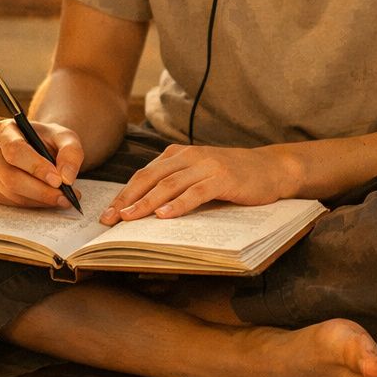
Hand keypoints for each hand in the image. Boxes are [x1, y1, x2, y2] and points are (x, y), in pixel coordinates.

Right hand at [0, 118, 83, 208]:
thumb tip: (66, 178)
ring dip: (41, 199)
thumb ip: (71, 152)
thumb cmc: (51, 140)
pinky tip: (50, 199)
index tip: (58, 180)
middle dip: (41, 190)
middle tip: (65, 196)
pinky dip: (36, 204)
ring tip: (65, 197)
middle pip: (10, 176)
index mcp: (4, 130)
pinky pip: (14, 203)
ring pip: (12, 193)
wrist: (42, 149)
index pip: (15, 150)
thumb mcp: (66, 138)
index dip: (36, 167)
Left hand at [101, 144, 297, 223]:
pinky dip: (179, 204)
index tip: (106, 215)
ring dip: (147, 203)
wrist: (270, 168)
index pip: (143, 175)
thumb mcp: (198, 175)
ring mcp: (206, 166)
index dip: (123, 195)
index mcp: (178, 156)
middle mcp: (188, 156)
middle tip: (110, 220)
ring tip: (130, 218)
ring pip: (169, 184)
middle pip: (150, 178)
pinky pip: (196, 192)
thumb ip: (174, 185)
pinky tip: (165, 216)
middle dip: (127, 200)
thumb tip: (142, 210)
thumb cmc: (232, 176)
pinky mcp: (223, 178)